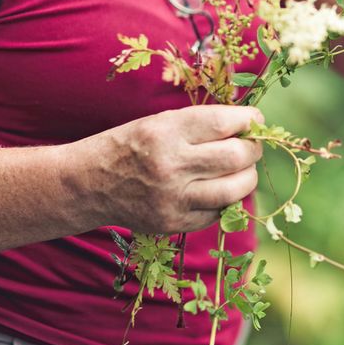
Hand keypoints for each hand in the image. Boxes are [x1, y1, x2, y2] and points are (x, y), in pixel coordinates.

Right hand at [84, 105, 262, 232]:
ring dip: (247, 178)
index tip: (255, 121)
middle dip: (253, 150)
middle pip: (236, 157)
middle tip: (251, 147)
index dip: (249, 121)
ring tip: (242, 171)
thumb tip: (249, 126)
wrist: (88, 184)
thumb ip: (202, 125)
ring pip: (234, 190)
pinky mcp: (173, 223)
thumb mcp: (160, 122)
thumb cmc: (131, 145)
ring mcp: (172, 198)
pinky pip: (218, 213)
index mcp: (166, 131)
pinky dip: (226, 201)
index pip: (224, 123)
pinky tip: (217, 190)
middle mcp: (170, 164)